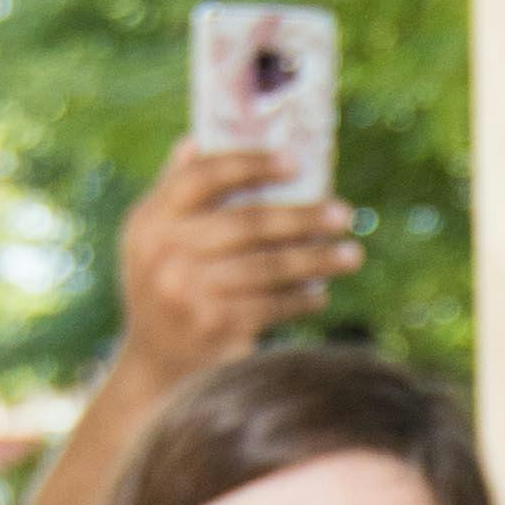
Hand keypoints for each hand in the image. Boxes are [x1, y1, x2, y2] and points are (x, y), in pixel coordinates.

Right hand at [116, 141, 359, 384]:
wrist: (154, 365)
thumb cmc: (163, 287)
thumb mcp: (152, 238)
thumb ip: (174, 190)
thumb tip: (199, 139)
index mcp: (152, 220)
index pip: (202, 177)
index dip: (251, 165)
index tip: (296, 161)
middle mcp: (165, 254)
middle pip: (247, 223)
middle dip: (303, 218)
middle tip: (345, 214)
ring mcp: (189, 293)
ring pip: (268, 267)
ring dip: (317, 261)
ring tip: (352, 255)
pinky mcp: (214, 328)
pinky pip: (273, 304)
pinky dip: (301, 299)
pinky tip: (320, 293)